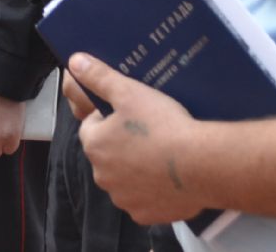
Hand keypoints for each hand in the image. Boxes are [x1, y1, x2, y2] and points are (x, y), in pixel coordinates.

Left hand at [67, 53, 204, 224]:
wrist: (200, 164)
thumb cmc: (162, 125)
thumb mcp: (129, 91)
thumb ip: (99, 76)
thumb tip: (74, 61)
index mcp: (94, 145)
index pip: (93, 128)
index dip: (110, 118)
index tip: (132, 115)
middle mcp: (102, 176)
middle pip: (108, 155)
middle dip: (122, 145)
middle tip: (150, 133)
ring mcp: (124, 198)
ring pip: (125, 179)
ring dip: (137, 169)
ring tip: (162, 154)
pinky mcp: (145, 215)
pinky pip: (144, 200)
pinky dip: (153, 191)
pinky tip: (169, 177)